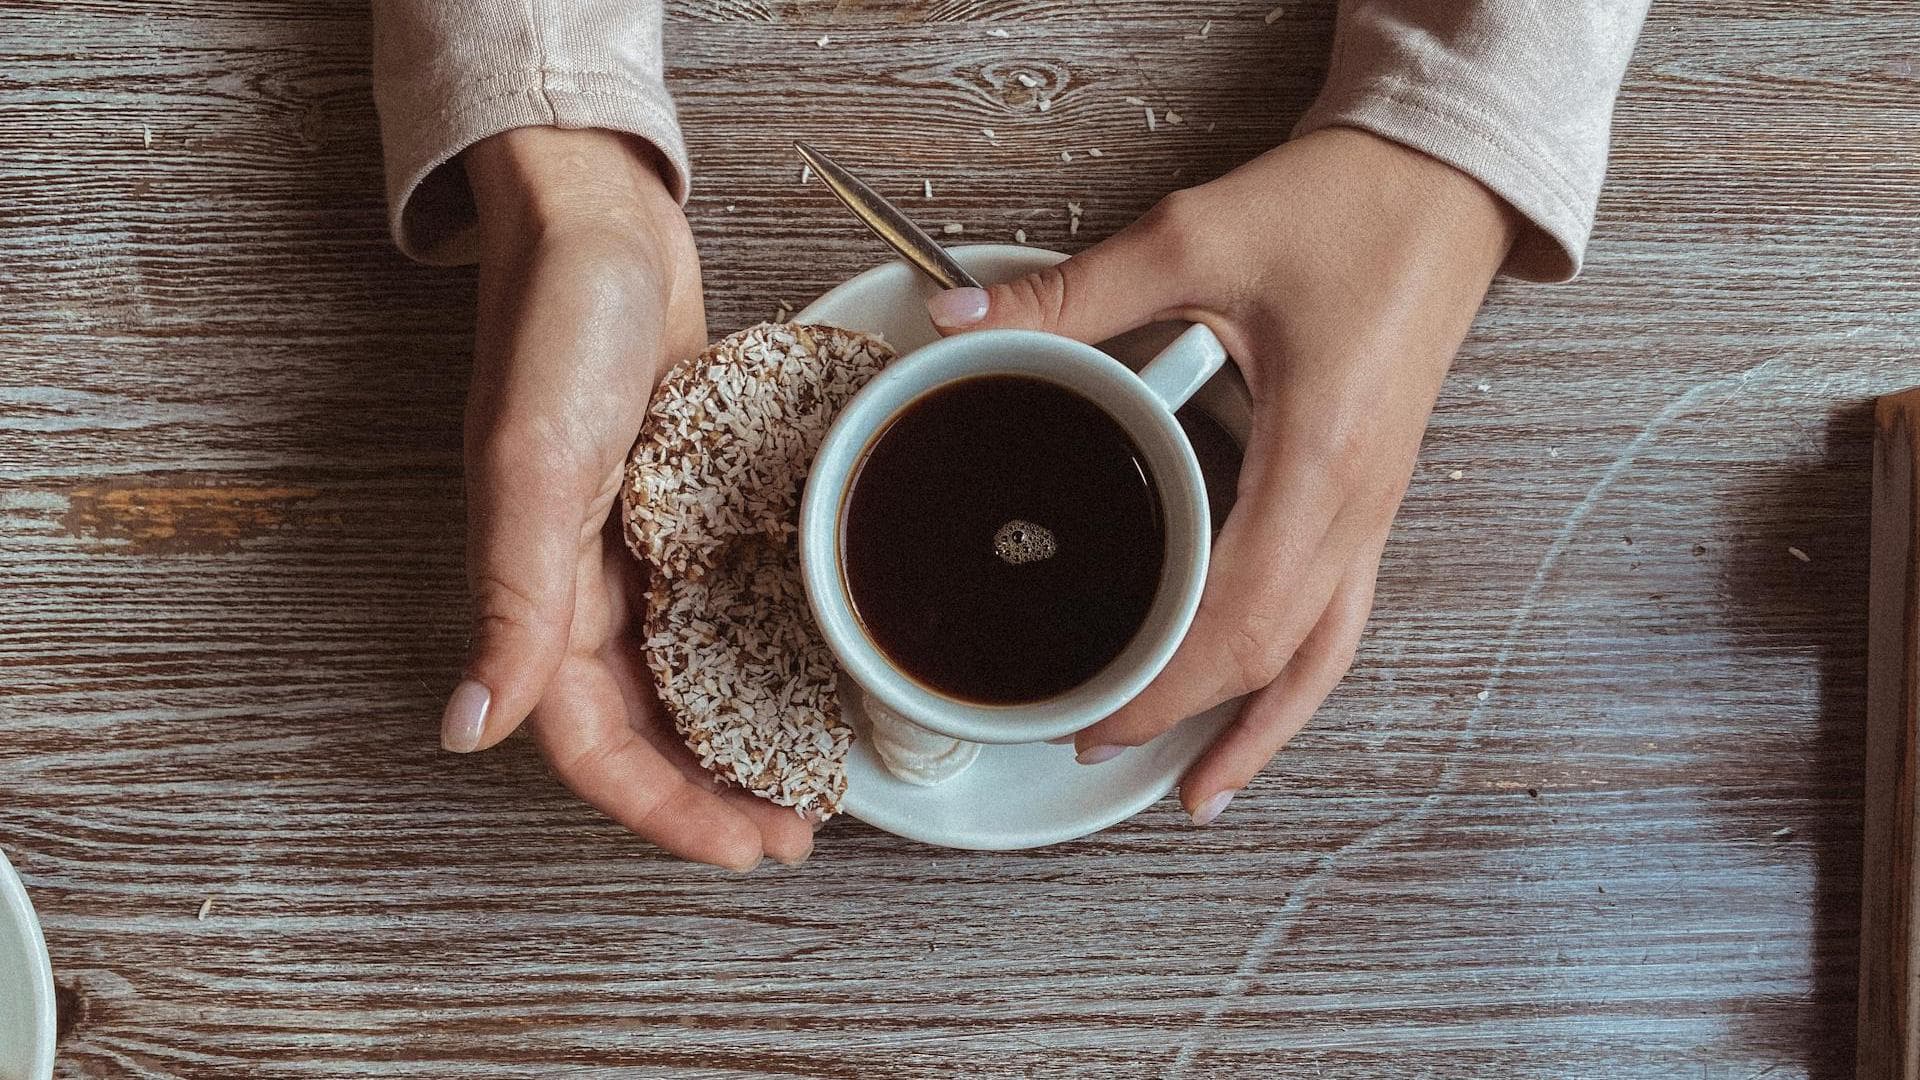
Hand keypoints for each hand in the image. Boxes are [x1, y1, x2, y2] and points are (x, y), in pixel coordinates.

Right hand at [439, 127, 814, 870]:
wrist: (600, 217)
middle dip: (715, 793)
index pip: (594, 744)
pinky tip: (810, 668)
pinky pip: (720, 606)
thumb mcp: (535, 464)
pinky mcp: (683, 505)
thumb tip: (467, 728)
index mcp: (538, 587)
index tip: (744, 849)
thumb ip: (510, 600)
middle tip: (794, 834)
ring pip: (687, 677)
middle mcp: (584, 583)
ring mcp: (637, 547)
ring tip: (810, 777)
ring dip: (739, 734)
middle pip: (647, 727)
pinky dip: (760, 649)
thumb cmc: (559, 320)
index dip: (664, 811)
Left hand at [925, 128, 1515, 824]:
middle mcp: (1360, 502)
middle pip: (1281, 655)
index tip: (1097, 715)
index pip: (1240, 615)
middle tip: (1103, 746)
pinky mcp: (1373, 490)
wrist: (1446, 181)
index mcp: (1322, 458)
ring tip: (1205, 786)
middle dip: (1192, 716)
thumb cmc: (1351, 208)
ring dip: (1265, 726)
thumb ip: (1076, 291)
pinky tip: (1258, 686)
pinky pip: (1339, 609)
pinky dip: (1294, 667)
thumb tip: (961, 320)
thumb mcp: (1199, 238)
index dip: (1166, 683)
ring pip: (1327, 652)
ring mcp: (1376, 504)